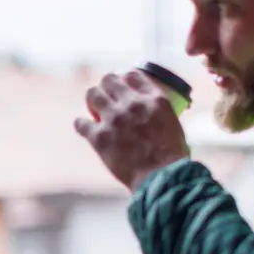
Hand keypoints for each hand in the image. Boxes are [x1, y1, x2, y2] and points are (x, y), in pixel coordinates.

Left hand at [75, 70, 188, 192]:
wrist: (161, 178)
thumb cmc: (171, 157)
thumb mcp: (172, 123)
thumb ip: (156, 111)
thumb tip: (145, 110)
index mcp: (153, 99)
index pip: (132, 75)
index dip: (123, 79)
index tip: (121, 86)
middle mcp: (132, 104)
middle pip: (108, 80)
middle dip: (105, 87)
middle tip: (105, 98)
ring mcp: (114, 118)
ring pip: (92, 94)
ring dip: (92, 101)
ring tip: (94, 111)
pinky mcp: (99, 136)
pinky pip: (81, 122)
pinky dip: (82, 125)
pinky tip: (85, 129)